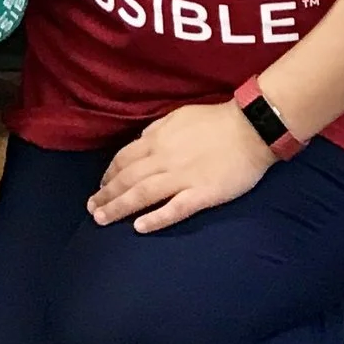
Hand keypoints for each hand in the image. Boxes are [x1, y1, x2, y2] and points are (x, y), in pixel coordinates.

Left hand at [88, 100, 271, 233]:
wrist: (251, 128)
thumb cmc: (215, 120)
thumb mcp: (178, 116)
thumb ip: (157, 131)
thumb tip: (141, 141)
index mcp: (157, 139)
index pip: (123, 159)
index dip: (109, 174)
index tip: (100, 186)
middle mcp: (163, 159)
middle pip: (127, 179)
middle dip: (106, 195)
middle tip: (91, 210)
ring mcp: (182, 177)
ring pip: (143, 194)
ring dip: (119, 207)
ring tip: (102, 220)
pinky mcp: (202, 194)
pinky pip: (174, 209)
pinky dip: (155, 218)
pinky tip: (139, 228)